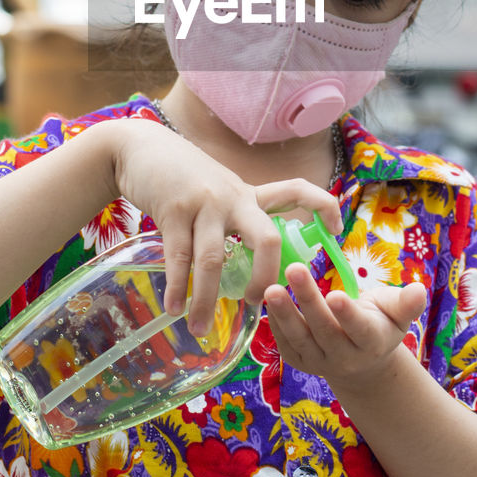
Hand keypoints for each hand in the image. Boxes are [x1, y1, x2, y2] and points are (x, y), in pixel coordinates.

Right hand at [108, 118, 341, 335]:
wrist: (140, 149)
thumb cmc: (182, 177)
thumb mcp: (219, 190)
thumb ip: (237, 219)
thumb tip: (249, 266)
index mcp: (249, 195)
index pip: (296, 191)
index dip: (323, 207)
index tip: (337, 229)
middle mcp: (233, 198)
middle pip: (265, 239)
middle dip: (266, 277)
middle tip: (257, 304)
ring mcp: (204, 204)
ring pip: (216, 258)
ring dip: (208, 298)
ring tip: (201, 328)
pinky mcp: (173, 210)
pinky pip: (179, 257)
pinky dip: (178, 287)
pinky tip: (174, 308)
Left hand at [264, 263, 425, 392]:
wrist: (362, 362)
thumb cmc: (380, 324)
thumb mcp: (396, 312)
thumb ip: (406, 303)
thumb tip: (420, 290)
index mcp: (371, 342)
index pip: (359, 329)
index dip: (347, 314)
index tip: (335, 293)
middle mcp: (345, 357)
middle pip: (324, 329)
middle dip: (308, 299)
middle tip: (294, 268)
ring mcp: (320, 362)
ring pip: (300, 339)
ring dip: (283, 313)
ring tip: (271, 288)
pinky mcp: (300, 362)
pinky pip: (285, 344)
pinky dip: (275, 323)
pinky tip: (266, 300)